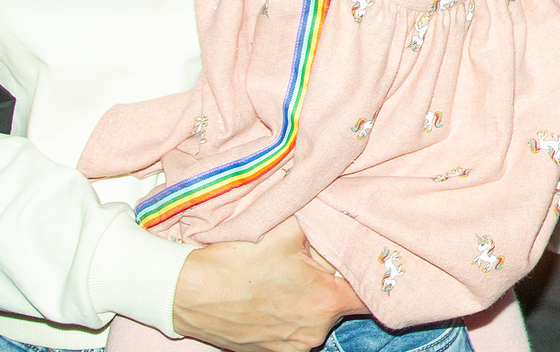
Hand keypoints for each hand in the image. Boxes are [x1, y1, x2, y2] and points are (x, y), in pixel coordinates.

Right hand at [169, 219, 357, 351]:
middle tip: (314, 260)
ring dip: (311, 299)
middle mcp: (315, 331)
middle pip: (342, 302)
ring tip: (287, 278)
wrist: (188, 293)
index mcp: (325, 301)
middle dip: (333, 281)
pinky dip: (292, 313)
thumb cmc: (237, 262)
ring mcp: (293, 346)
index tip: (369, 258)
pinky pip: (297, 329)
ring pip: (319, 316)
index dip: (371, 273)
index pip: (371, 293)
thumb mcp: (287, 230)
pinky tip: (274, 295)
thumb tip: (349, 220)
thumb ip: (325, 225)